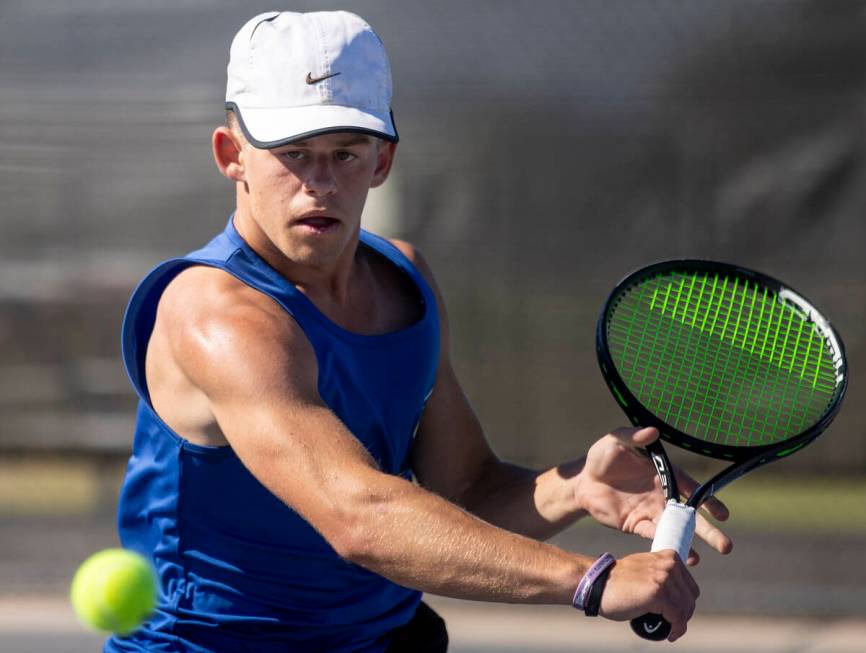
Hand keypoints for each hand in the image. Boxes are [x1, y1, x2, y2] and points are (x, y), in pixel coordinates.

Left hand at [575, 427, 732, 563]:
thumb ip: (634, 437)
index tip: (723, 515)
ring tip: (697, 562)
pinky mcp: (636, 525)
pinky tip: (674, 558)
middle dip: (708, 531)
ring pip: (675, 530)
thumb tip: (652, 432)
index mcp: (664, 474)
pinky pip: (654, 537)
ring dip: (688, 544)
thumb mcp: (616, 441)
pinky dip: (664, 546)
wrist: (582, 481)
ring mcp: (651, 512)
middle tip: (726, 547)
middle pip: (690, 515)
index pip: (691, 488)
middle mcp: (662, 495)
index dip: (708, 501)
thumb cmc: (602, 456)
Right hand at [600, 550, 698, 641]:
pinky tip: (670, 635)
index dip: (685, 603)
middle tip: (673, 623)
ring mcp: (663, 579)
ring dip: (680, 624)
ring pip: (685, 609)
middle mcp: (668, 565)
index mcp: (669, 556)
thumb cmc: (619, 581)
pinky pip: (677, 618)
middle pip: (690, 598)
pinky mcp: (658, 594)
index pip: (690, 586)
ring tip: (670, 630)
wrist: (597, 584)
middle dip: (684, 614)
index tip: (677, 613)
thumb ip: (662, 574)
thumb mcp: (645, 569)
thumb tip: (679, 594)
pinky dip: (677, 630)